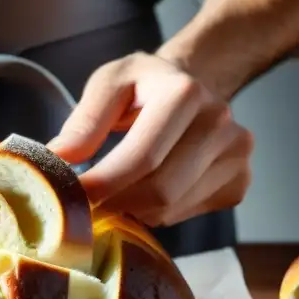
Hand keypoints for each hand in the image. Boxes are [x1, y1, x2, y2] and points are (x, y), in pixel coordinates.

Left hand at [47, 52, 254, 226]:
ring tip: (111, 193)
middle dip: (114, 203)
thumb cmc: (143, 87)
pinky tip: (143, 191)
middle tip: (82, 204)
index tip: (69, 197)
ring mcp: (236, 155)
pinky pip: (185, 215)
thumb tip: (58, 158)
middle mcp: (220, 123)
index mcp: (185, 93)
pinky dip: (154, 213)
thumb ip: (84, 120)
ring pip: (170, 209)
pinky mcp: (239, 182)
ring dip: (130, 210)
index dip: (103, 184)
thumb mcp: (108, 84)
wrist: (194, 85)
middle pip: (160, 190)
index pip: (142, 157)